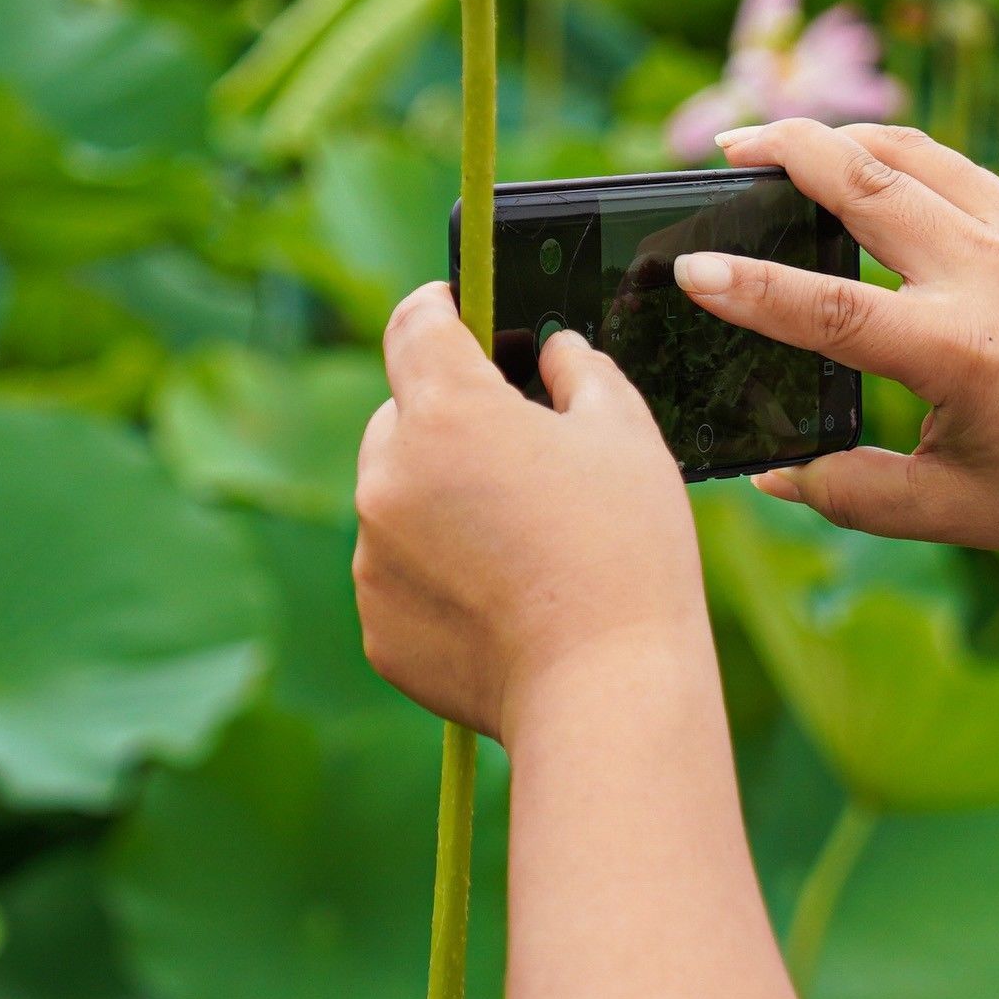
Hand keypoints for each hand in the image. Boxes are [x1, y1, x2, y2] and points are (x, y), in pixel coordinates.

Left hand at [352, 286, 706, 738]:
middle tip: (518, 452)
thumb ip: (579, 370)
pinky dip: (434, 570)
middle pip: (403, 414)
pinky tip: (499, 596)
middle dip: (449, 419)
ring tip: (520, 541)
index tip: (460, 311)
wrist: (606, 691)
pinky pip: (398, 570)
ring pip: (397, 496)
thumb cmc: (625, 552)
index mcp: (448, 409)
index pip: (415, 323)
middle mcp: (390, 474)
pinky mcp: (376, 621)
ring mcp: (373, 553)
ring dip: (440, 498)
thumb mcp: (624, 433)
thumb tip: (553, 353)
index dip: (440, 307)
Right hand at [688, 117, 998, 551]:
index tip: (690, 267)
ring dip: (831, 136)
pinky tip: (849, 159)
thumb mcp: (961, 510)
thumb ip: (858, 496)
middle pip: (866, 186)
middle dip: (785, 152)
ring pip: (905, 154)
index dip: (752, 290)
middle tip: (719, 150)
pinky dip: (886, 149)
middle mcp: (987, 277)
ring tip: (768, 140)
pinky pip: (946, 163)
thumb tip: (774, 475)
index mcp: (962, 354)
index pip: (832, 309)